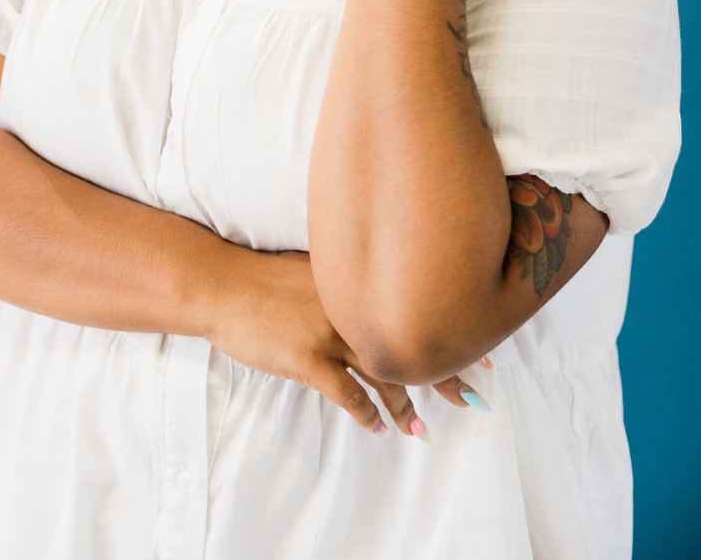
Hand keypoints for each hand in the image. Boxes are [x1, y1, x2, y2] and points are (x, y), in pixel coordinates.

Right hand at [202, 246, 488, 439]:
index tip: (478, 349)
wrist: (222, 284)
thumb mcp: (313, 269)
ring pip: (382, 373)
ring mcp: (328, 332)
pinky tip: (375, 428)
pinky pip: (346, 394)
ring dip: (405, 405)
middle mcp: (350, 306)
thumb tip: (374, 298)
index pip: (412, 307)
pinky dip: (365, 413)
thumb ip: (346, 285)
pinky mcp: (305, 358)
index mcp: (354, 284)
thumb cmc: (263, 277)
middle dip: (443, 374)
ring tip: (419, 432)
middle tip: (471, 398)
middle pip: (407, 342)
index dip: (447, 331)